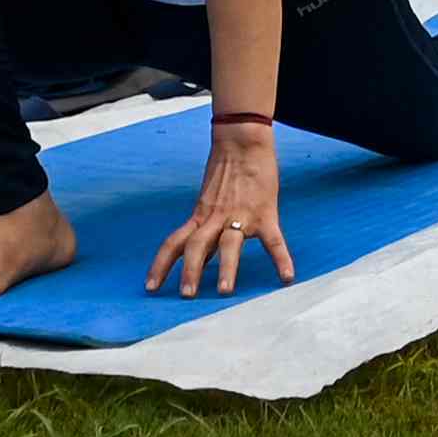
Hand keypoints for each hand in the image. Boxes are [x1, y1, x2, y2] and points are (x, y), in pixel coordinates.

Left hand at [144, 125, 290, 296]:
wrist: (243, 141)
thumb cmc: (226, 169)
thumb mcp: (208, 199)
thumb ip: (205, 224)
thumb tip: (200, 249)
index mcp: (201, 216)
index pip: (174, 243)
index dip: (161, 265)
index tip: (150, 288)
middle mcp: (216, 218)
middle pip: (197, 247)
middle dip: (191, 271)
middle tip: (186, 295)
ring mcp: (241, 217)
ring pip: (229, 245)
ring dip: (225, 269)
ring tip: (224, 292)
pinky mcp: (264, 213)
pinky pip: (273, 241)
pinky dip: (281, 259)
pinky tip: (287, 277)